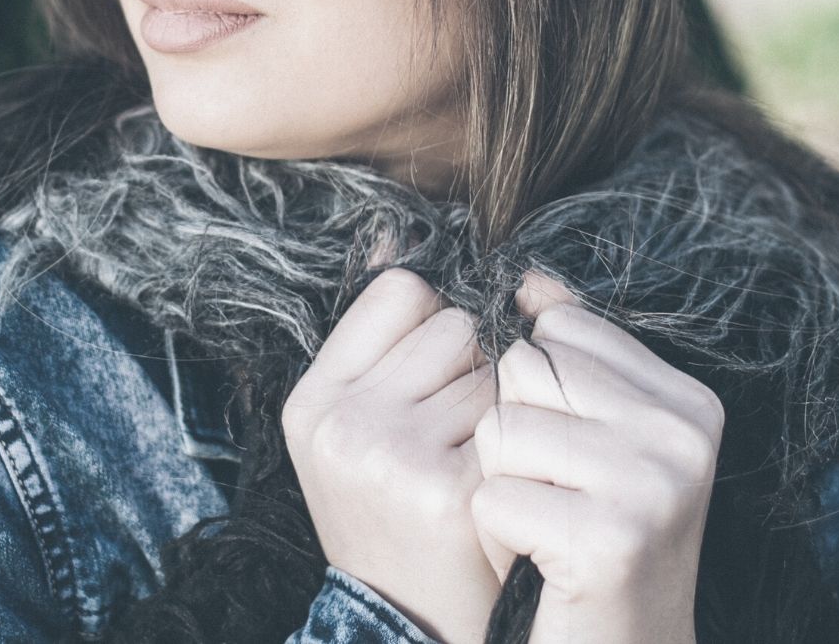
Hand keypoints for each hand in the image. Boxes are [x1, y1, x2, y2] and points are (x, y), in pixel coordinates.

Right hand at [283, 265, 499, 643]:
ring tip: (476, 461)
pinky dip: (523, 446)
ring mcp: (393, 456)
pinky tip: (500, 485)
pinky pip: (517, 418)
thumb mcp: (354, 426)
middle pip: (454, 323)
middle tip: (460, 434)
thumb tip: (396, 234)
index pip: (403, 290)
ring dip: (503, 405)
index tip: (439, 376)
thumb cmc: (394, 518)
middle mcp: (344, 423)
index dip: (438, 323)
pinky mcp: (450, 491)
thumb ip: (378, 339)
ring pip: (495, 367)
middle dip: (474, 368)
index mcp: (315, 399)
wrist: (410, 626)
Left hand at [471, 273, 723, 643]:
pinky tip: (540, 559)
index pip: (561, 329)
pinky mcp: (609, 540)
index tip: (572, 453)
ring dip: (502, 484)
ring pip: (501, 430)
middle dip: (514, 435)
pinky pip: (493, 498)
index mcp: (687, 400)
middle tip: (554, 495)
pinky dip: (498, 534)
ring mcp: (653, 487)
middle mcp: (683, 435)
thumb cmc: (595, 540)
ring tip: (546, 525)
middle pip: (524, 371)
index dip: (537, 390)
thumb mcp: (598, 437)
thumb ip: (574, 354)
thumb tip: (530, 279)